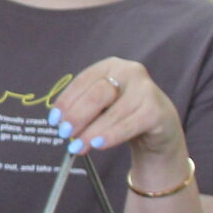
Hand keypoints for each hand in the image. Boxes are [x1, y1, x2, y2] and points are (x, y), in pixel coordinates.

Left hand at [48, 58, 187, 175]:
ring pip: (113, 112)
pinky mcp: (157, 111)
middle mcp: (130, 72)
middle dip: (77, 116)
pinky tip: (98, 144)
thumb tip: (60, 123)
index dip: (66, 101)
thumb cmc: (123, 112)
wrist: (159, 125)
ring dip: (92, 132)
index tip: (54, 120)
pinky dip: (112, 135)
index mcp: (110, 66)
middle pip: (97, 95)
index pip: (83, 81)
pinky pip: (130, 125)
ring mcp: (147, 90)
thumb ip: (82, 108)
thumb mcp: (101, 105)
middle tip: (64, 134)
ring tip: (78, 146)